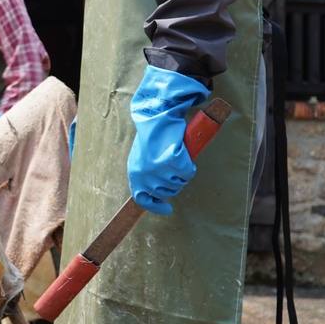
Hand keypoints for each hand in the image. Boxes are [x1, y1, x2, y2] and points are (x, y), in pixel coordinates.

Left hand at [127, 65, 209, 214]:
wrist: (157, 114)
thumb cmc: (151, 133)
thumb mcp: (141, 156)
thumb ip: (146, 172)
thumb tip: (157, 188)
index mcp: (134, 173)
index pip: (143, 199)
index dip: (156, 206)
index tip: (168, 209)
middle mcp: (145, 175)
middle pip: (165, 192)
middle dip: (174, 184)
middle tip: (176, 170)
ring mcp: (159, 170)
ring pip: (178, 183)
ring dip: (182, 174)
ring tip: (179, 158)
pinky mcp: (173, 162)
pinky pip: (187, 173)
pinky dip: (190, 166)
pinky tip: (186, 156)